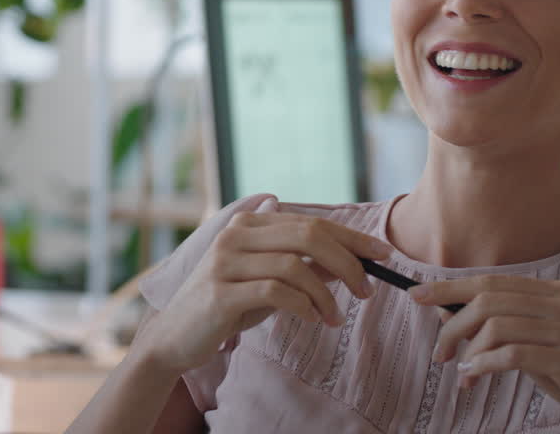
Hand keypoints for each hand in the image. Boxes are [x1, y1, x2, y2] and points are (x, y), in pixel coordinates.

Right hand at [135, 211, 391, 376]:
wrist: (176, 337)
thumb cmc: (228, 307)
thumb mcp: (270, 281)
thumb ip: (305, 265)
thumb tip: (352, 258)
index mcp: (249, 224)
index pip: (312, 222)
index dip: (352, 237)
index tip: (383, 255)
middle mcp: (235, 234)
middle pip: (308, 235)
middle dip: (348, 262)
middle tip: (368, 290)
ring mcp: (225, 261)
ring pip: (295, 265)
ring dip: (326, 294)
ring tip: (335, 317)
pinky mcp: (221, 291)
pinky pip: (276, 291)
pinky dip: (304, 305)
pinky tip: (313, 319)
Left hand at [412, 276, 559, 432]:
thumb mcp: (533, 348)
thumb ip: (497, 328)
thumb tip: (444, 312)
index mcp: (556, 293)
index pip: (491, 281)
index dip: (449, 287)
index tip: (416, 296)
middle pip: (488, 299)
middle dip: (452, 324)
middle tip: (439, 353)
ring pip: (496, 325)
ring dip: (467, 351)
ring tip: (461, 374)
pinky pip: (512, 353)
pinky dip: (484, 365)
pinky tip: (474, 378)